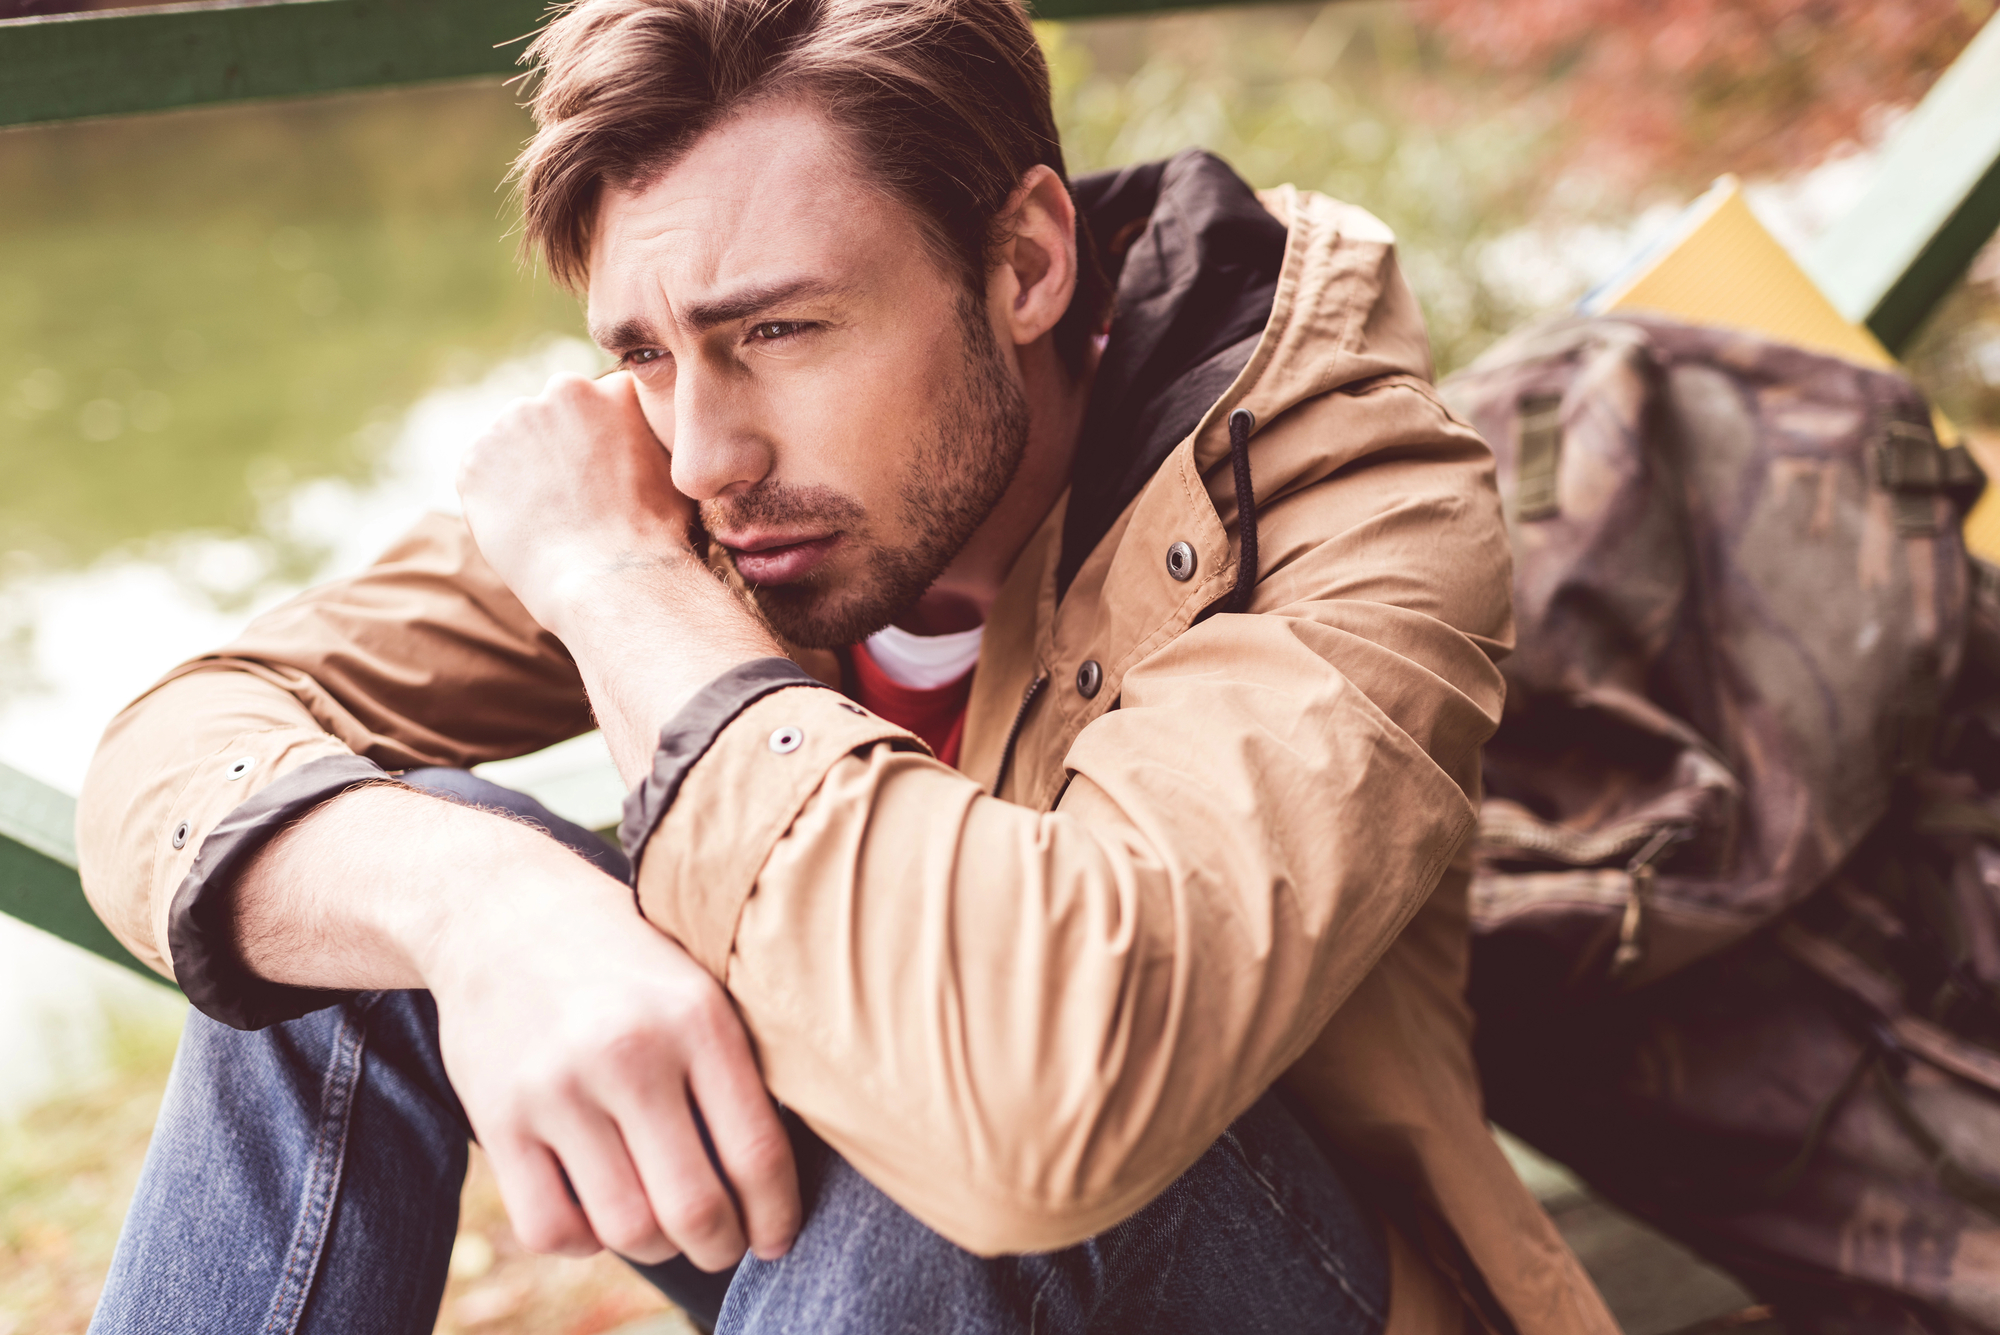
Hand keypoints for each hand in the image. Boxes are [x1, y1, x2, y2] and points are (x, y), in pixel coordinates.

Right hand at [416, 821, 801, 1269]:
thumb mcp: (696, 982)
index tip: (777, 1237)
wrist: (500, 909)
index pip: (756, 1151)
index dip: (775, 1216)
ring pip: (626, 1228)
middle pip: (693, 1207)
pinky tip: (597, 1213)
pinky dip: (583, 1241)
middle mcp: (629, 1052)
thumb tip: (781, 1175)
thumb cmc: (623, 959)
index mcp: (697, 1017)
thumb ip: (736, 1063)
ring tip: (664, 1228)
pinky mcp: (497, 1117)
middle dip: (720, 1245)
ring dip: (656, 1248)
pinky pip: (551, 1227)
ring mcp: (557, 1088)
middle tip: (723, 1244)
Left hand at [456, 370, 784, 783]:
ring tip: (553, 520)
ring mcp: (512, 423)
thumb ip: (651, 440)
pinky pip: (481, 475)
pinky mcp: (475, 460)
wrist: (611, 579)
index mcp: (613, 389)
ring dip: (525, 471)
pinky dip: (495, 498)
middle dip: (560, 449)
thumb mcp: (676, 473)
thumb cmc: (657, 538)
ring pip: (514, 443)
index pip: (597, 404)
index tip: (604, 477)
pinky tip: (527, 529)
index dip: (600, 443)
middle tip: (578, 501)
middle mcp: (560, 391)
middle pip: (553, 416)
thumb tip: (651, 443)